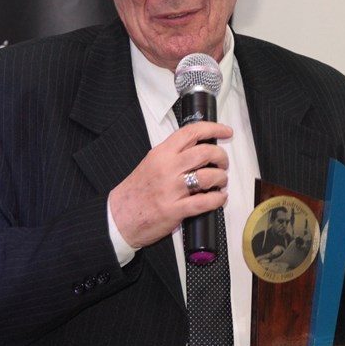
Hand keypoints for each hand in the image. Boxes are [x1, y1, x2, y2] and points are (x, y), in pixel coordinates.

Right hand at [109, 122, 232, 248]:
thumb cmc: (136, 191)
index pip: (191, 132)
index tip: (226, 131)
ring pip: (208, 176)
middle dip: (221, 157)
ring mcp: (171, 189)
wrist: (118, 217)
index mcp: (161, 154)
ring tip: (220, 182)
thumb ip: (173, 154)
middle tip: (223, 163)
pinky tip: (219, 198)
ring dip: (221, 178)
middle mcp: (167, 168)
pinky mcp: (175, 209)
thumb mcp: (151, 163)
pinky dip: (218, 199)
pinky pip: (205, 202)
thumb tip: (200, 148)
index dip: (213, 128)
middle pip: (205, 152)